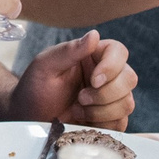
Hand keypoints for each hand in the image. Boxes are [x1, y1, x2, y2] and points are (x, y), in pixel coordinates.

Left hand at [10, 30, 136, 128]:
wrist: (29, 119)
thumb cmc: (34, 89)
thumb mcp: (46, 66)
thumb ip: (69, 50)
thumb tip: (94, 35)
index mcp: (93, 56)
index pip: (119, 52)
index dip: (112, 66)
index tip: (94, 80)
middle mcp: (106, 75)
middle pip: (129, 78)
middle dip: (105, 94)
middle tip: (80, 99)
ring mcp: (110, 98)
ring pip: (127, 103)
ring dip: (101, 111)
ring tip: (77, 110)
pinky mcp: (110, 119)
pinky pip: (121, 123)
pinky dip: (102, 124)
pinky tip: (83, 121)